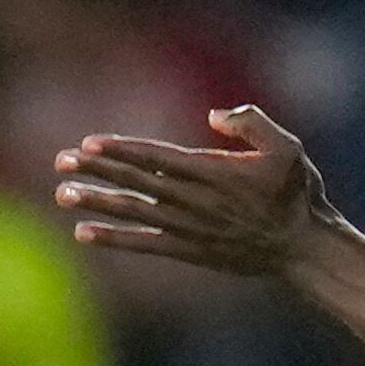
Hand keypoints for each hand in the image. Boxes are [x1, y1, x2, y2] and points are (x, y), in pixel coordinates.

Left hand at [54, 108, 329, 275]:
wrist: (302, 248)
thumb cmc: (296, 193)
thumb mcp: (287, 147)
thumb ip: (252, 123)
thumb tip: (214, 115)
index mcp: (214, 172)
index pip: (157, 158)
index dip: (122, 150)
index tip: (90, 143)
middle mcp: (195, 200)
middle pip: (136, 182)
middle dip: (97, 170)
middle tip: (61, 161)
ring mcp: (189, 228)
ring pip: (134, 211)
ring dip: (96, 202)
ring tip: (63, 194)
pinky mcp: (189, 250)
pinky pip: (144, 244)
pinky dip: (113, 238)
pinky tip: (84, 232)